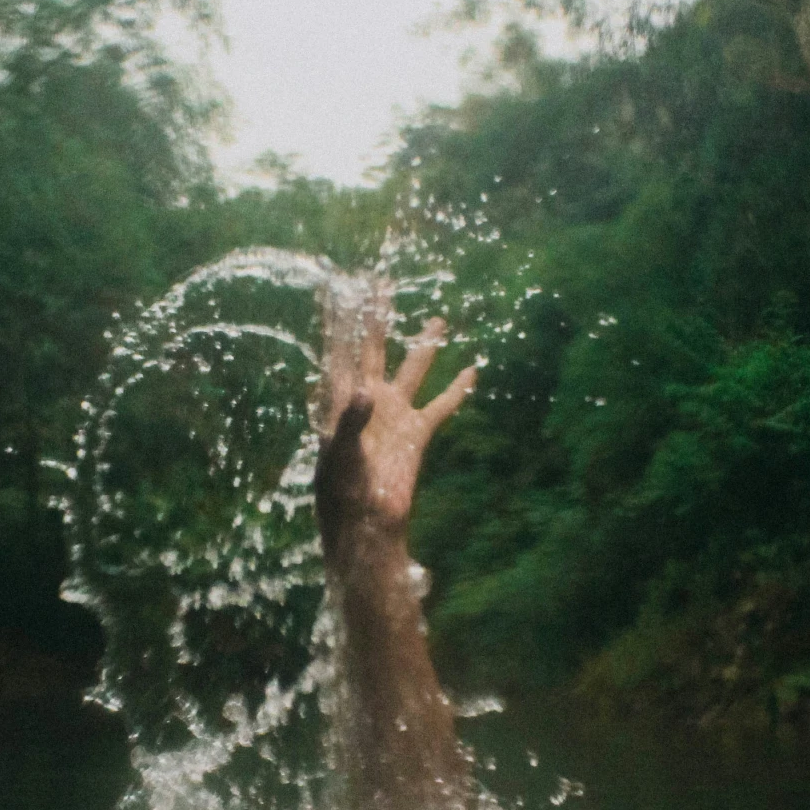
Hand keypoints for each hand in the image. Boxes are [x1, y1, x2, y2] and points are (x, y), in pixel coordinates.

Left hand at [315, 283, 475, 533]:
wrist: (365, 525)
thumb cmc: (341, 492)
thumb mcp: (340, 456)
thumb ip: (349, 422)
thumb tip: (366, 390)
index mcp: (341, 398)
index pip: (339, 349)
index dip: (339, 319)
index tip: (338, 286)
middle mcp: (368, 399)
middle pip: (373, 346)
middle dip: (378, 316)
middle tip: (382, 284)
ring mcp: (394, 414)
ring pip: (414, 369)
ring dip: (425, 345)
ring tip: (437, 319)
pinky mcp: (416, 434)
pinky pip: (441, 406)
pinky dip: (457, 390)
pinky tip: (471, 371)